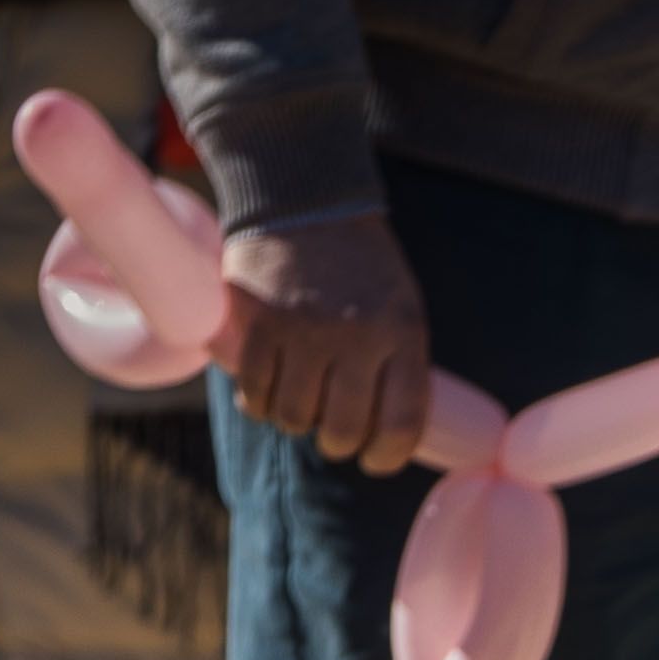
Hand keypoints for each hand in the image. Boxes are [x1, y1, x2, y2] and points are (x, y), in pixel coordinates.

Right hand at [223, 207, 432, 471]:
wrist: (305, 199)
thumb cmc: (360, 268)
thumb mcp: (400, 309)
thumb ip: (397, 366)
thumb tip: (386, 438)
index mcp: (402, 333)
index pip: (402, 423)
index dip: (387, 457)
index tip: (375, 459)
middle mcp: (356, 336)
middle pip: (343, 429)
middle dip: (337, 443)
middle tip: (331, 432)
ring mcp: (305, 331)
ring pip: (295, 418)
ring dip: (294, 422)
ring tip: (298, 402)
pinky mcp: (260, 325)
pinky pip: (256, 392)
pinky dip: (259, 402)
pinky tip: (267, 390)